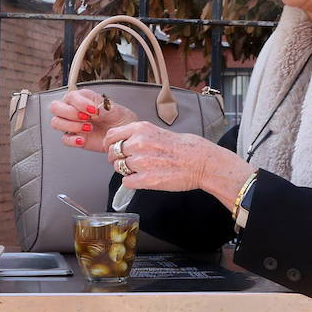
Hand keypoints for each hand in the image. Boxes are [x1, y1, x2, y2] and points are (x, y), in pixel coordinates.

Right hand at [48, 89, 137, 151]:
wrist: (123, 135)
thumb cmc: (119, 118)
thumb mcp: (111, 107)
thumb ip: (97, 104)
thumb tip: (89, 107)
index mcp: (82, 98)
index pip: (70, 96)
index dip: (79, 103)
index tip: (93, 109)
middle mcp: (74, 110)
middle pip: (56, 107)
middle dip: (70, 113)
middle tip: (86, 118)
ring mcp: (72, 124)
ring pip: (56, 122)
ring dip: (71, 126)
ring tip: (88, 128)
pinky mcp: (74, 137)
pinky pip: (64, 139)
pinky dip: (72, 140)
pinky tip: (83, 139)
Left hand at [103, 121, 250, 199]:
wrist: (202, 162)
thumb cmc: (185, 147)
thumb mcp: (158, 131)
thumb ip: (139, 136)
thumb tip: (123, 142)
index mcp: (141, 129)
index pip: (111, 136)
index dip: (109, 145)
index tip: (112, 149)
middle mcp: (139, 143)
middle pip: (113, 154)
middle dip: (118, 159)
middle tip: (129, 162)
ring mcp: (142, 162)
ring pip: (119, 168)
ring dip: (126, 170)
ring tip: (141, 170)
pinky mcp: (147, 179)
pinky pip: (126, 181)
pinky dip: (132, 181)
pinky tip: (143, 178)